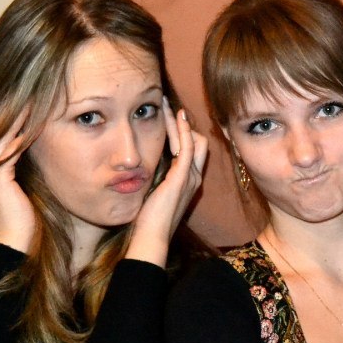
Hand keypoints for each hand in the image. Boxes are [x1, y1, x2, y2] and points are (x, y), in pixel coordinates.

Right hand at [0, 110, 34, 252]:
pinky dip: (22, 135)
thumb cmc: (21, 217)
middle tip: (29, 93)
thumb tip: (27, 144)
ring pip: (1, 137)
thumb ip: (16, 165)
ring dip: (18, 118)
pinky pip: (10, 150)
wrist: (14, 242)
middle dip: (12, 113)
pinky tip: (34, 122)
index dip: (8, 119)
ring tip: (32, 100)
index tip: (25, 102)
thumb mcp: (17, 185)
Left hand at [125, 106, 208, 267]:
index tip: (167, 116)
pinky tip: (176, 116)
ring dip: (179, 122)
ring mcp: (191, 177)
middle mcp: (194, 177)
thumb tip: (144, 162)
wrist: (152, 237)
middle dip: (183, 122)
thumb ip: (155, 176)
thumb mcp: (153, 191)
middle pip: (198, 141)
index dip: (182, 131)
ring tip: (166, 105)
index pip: (193, 149)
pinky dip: (184, 130)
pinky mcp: (182, 177)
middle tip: (166, 105)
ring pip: (193, 140)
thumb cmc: (148, 219)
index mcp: (188, 181)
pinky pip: (188, 147)